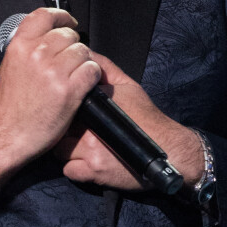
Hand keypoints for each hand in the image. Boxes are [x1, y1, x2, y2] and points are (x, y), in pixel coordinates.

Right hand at [0, 7, 101, 170]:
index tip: (68, 22)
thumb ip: (27, 48)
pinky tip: (82, 86)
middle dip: (72, 47)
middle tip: (68, 63)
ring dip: (82, 63)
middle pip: (68, 35)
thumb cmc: (10, 106)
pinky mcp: (69, 90)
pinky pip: (92, 70)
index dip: (61, 16)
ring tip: (73, 78)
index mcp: (19, 46)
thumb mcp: (10, 66)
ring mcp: (53, 71)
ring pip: (83, 52)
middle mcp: (36, 54)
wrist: (7, 135)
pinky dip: (91, 78)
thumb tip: (47, 37)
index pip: (44, 15)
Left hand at [54, 53, 203, 189]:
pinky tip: (84, 163)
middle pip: (58, 127)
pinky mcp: (93, 173)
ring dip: (65, 149)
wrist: (168, 150)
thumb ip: (105, 68)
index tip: (66, 109)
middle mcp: (89, 130)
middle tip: (73, 129)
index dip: (61, 105)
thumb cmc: (146, 117)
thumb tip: (84, 53)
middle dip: (61, 127)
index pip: (62, 102)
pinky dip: (74, 169)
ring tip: (78, 146)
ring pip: (58, 151)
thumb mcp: (127, 85)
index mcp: (94, 106)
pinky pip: (69, 171)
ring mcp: (90, 153)